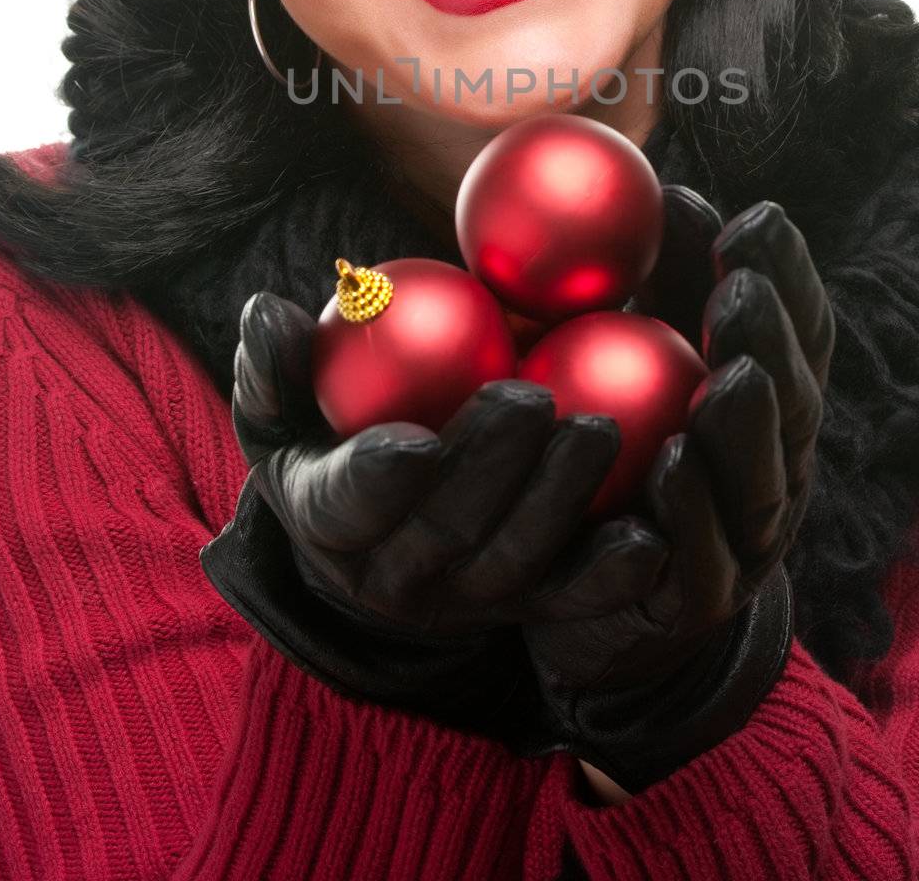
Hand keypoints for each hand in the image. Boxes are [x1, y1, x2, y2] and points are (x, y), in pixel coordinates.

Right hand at [219, 291, 669, 639]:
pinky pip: (567, 599)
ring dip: (556, 503)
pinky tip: (649, 539)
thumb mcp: (281, 404)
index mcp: (328, 518)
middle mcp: (394, 573)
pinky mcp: (524, 607)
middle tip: (530, 399)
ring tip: (596, 432)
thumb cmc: (326, 436)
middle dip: (488, 470)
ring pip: (512, 564)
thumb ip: (274, 361)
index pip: (345, 505)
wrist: (378, 526)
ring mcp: (464, 598)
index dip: (375, 480)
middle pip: (444, 532)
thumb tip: (269, 312)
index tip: (412, 440)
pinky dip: (607, 576)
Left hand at [522, 197, 832, 697]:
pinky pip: (706, 555)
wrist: (612, 607)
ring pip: (763, 477)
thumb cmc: (627, 453)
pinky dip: (694, 508)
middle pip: (792, 397)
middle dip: (773, 339)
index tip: (755, 217)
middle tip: (739, 286)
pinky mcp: (702, 598)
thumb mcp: (640, 360)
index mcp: (771, 403)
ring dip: (749, 424)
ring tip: (729, 372)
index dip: (788, 276)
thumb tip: (660, 190)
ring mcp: (749, 538)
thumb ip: (656, 288)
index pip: (798, 332)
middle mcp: (777, 466)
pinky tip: (671, 464)